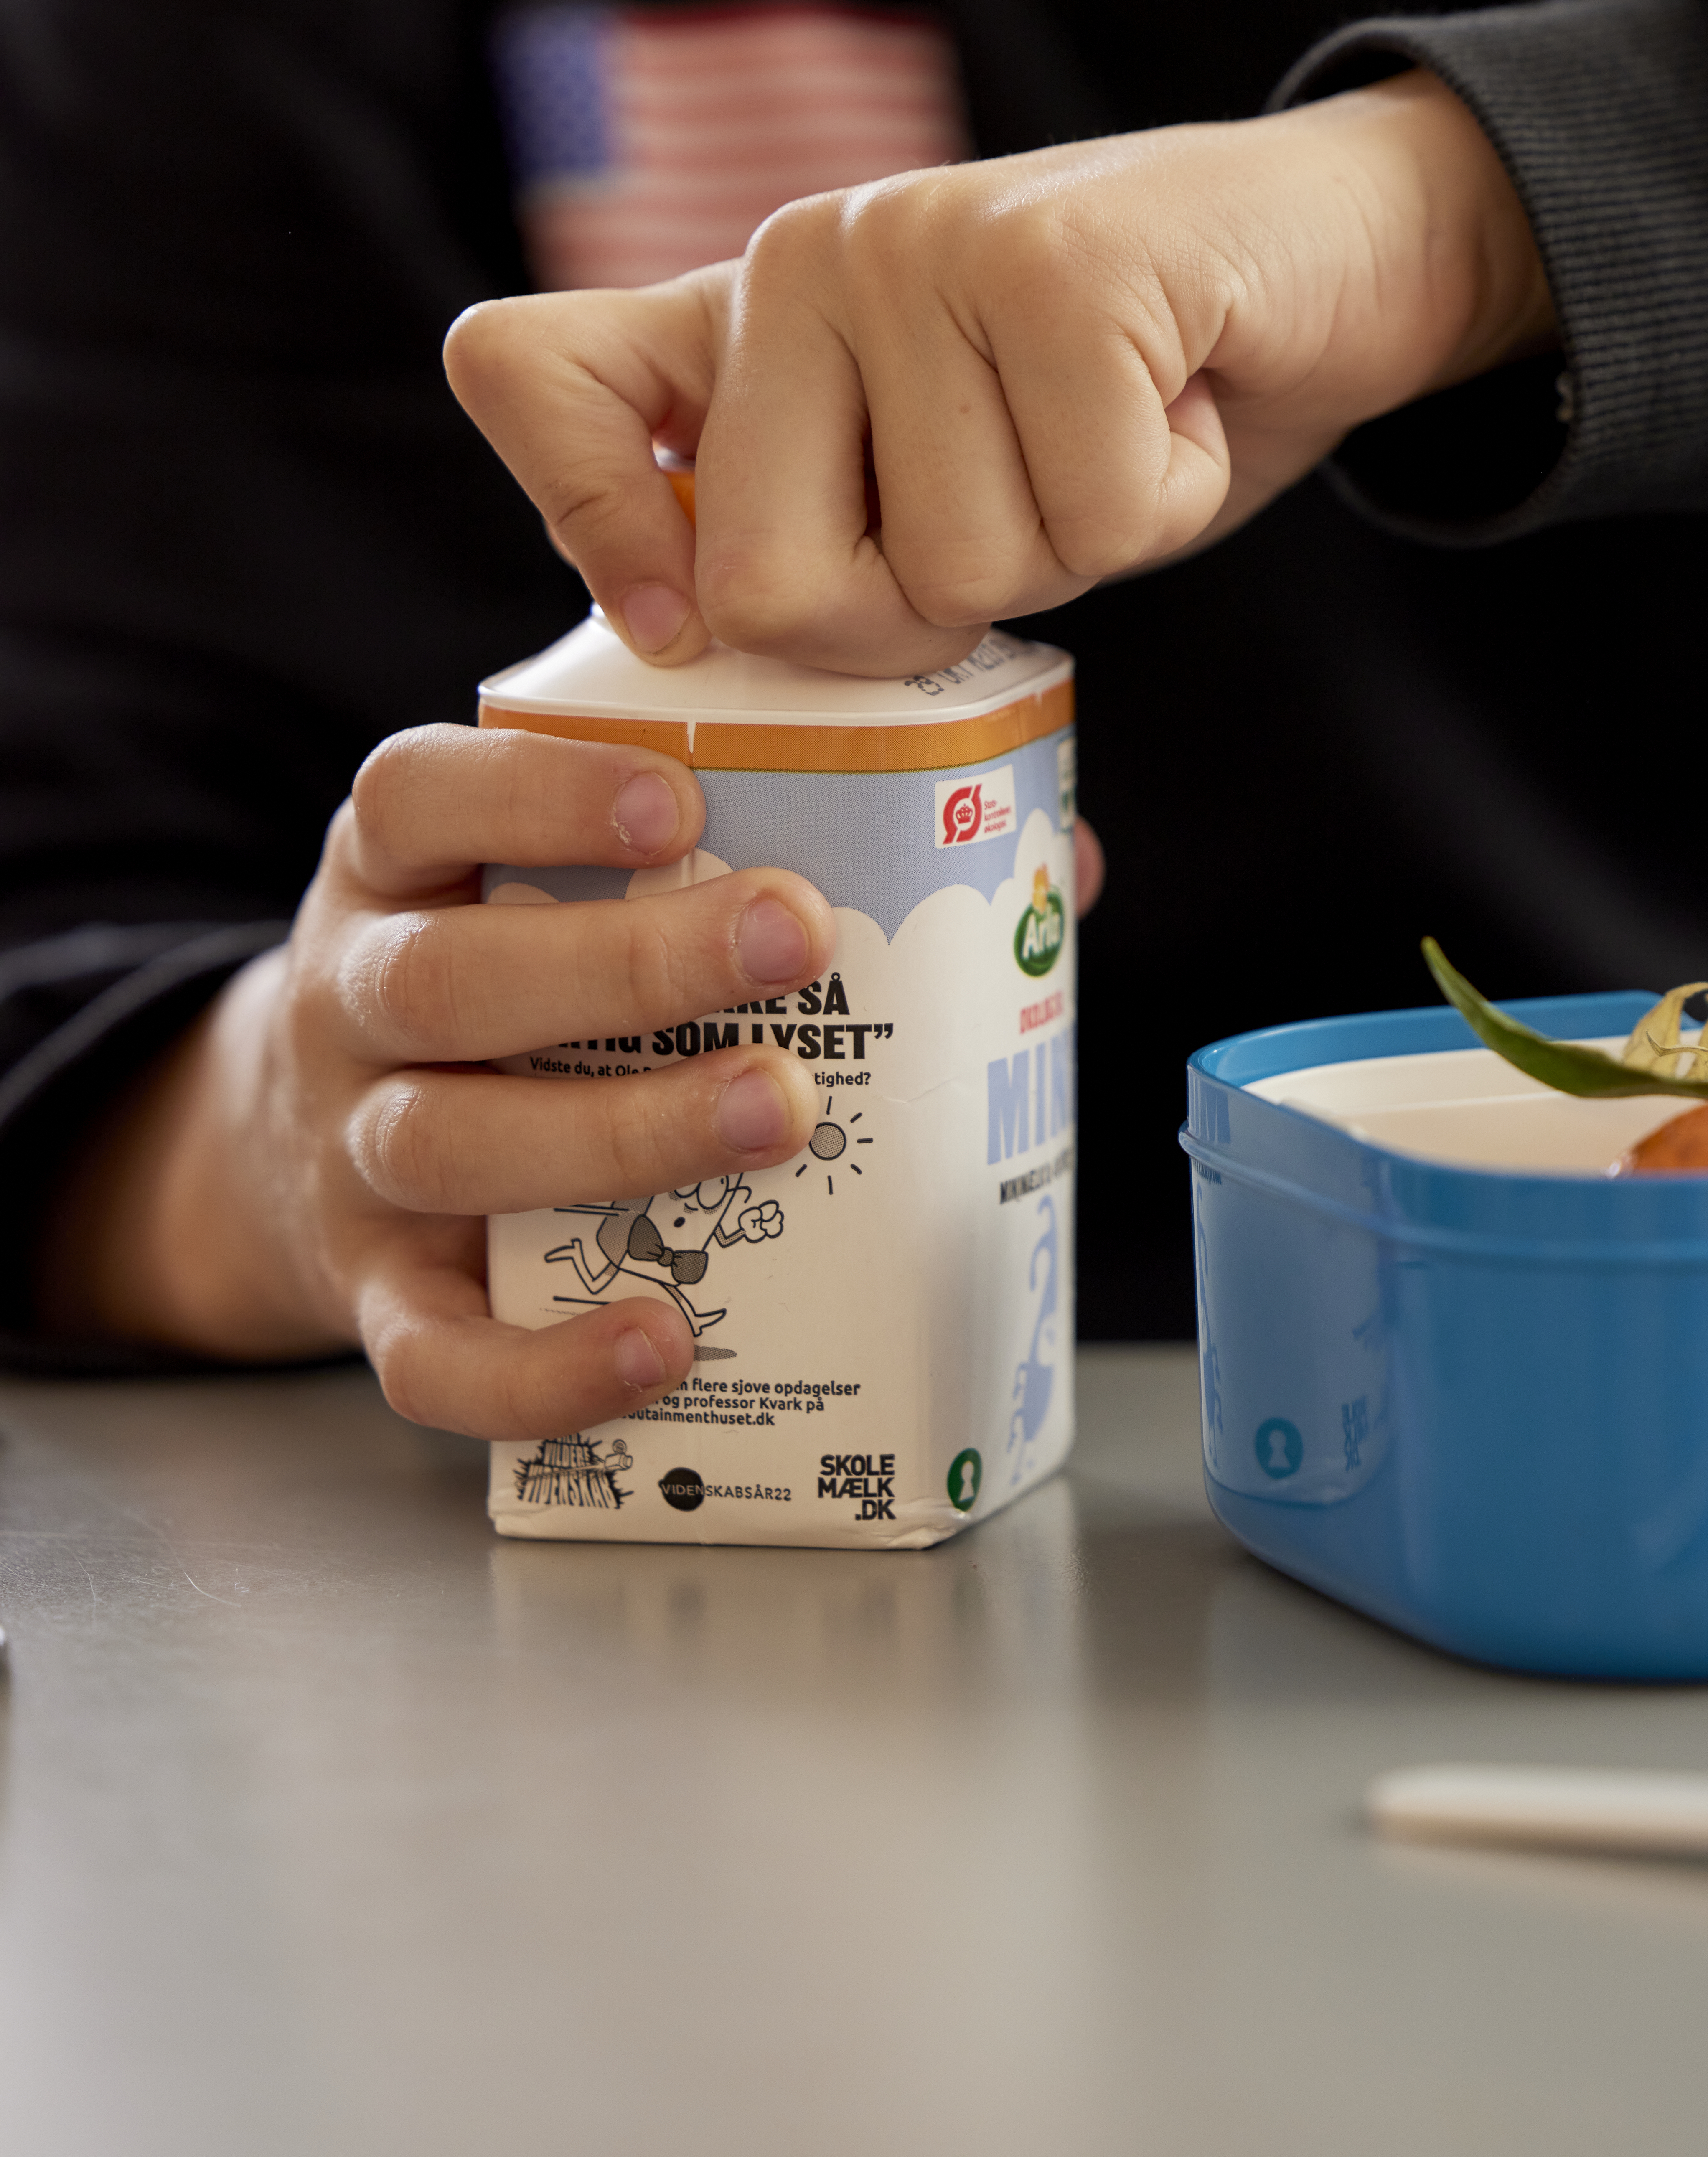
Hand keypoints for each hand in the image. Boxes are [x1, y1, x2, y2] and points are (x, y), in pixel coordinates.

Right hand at [36, 726, 834, 1437]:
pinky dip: (544, 1366)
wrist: (293, 1147)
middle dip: (632, 962)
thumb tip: (965, 832)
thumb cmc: (490, 985)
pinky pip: (432, 1353)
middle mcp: (347, 1007)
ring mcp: (349, 1158)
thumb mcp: (518, 883)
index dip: (536, 790)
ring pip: (449, 1145)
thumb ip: (669, 848)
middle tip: (798, 939)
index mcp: (385, 875)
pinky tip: (668, 1341)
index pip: (416, 797)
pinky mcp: (373, 1296)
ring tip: (779, 1114)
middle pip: (447, 979)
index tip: (681, 799)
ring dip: (625, 1133)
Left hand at [444, 70, 1552, 675]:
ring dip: (1075, 547)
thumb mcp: (926, 451)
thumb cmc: (1123, 388)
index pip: (525, 377)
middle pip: (768, 587)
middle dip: (923, 611)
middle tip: (1023, 491)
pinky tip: (1180, 400)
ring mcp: (927, 246)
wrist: (1339, 255)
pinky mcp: (1062, 268)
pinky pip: (1089, 517)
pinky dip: (1165, 501)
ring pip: (957, 567)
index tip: (679, 614)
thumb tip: (656, 617)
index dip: (583, 517)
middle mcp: (804, 253)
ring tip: (1115, 429)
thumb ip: (779, 501)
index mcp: (745, 303)